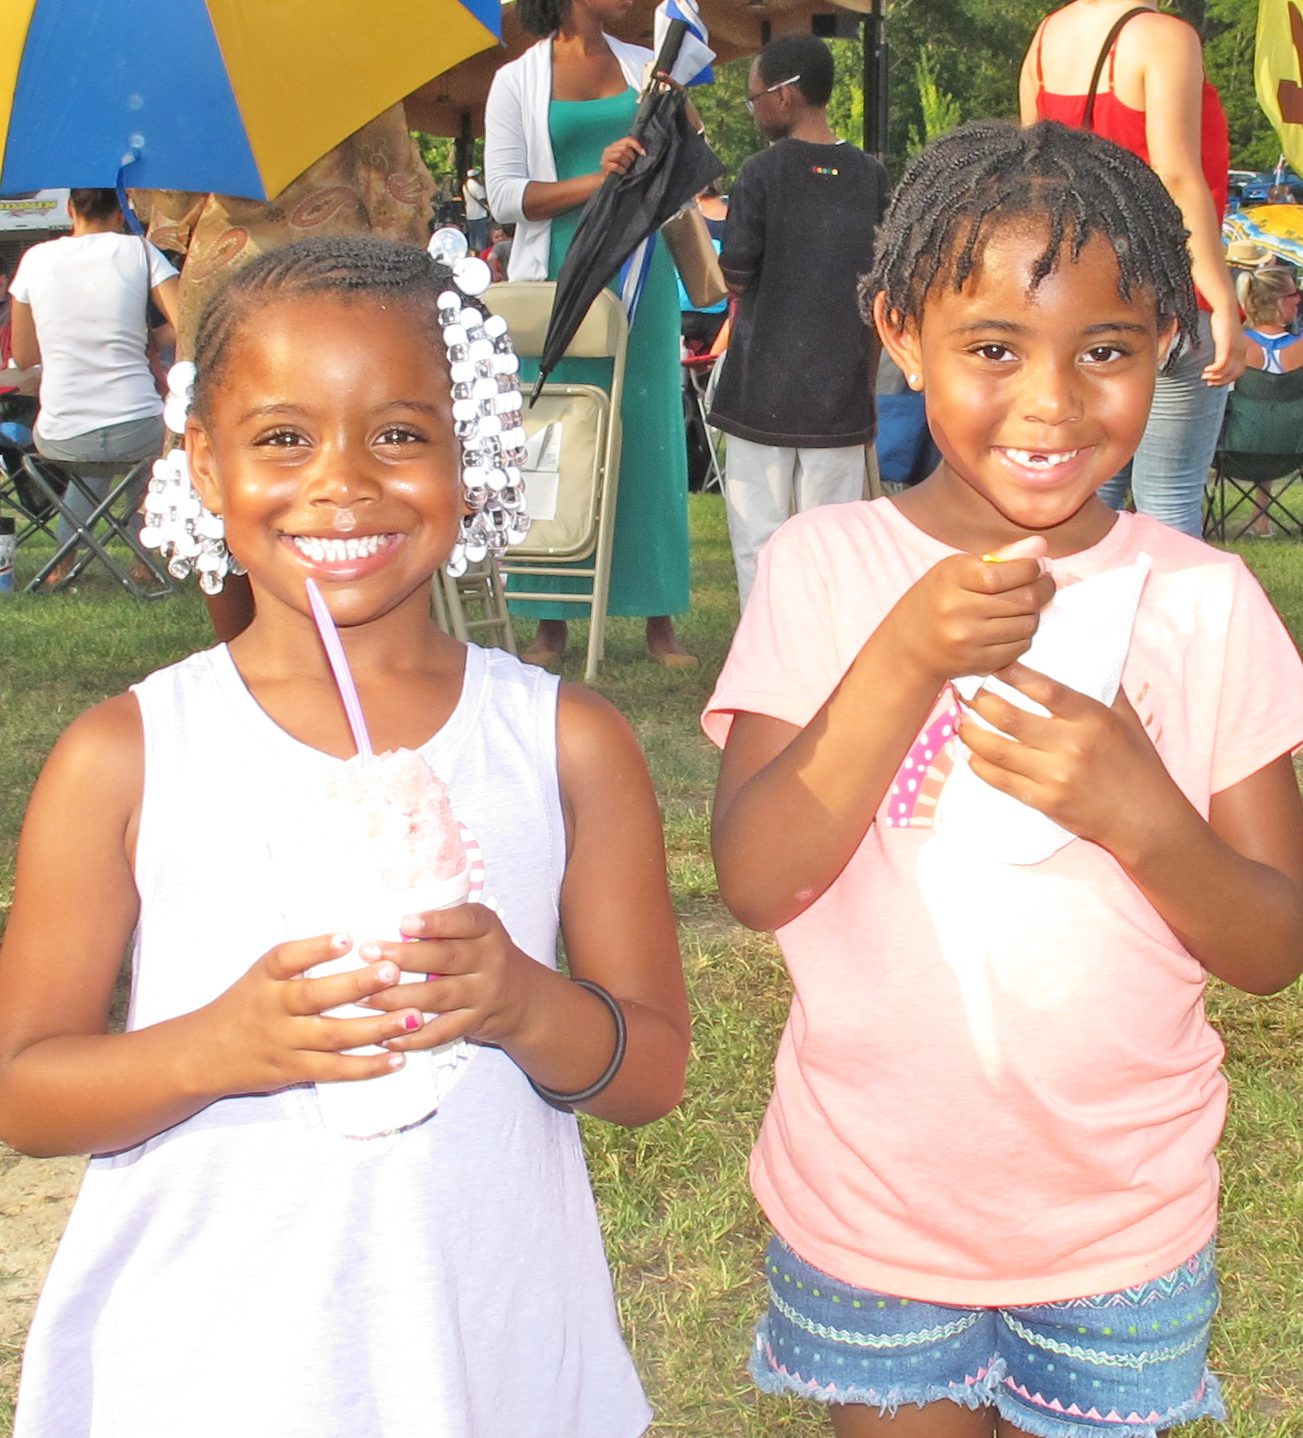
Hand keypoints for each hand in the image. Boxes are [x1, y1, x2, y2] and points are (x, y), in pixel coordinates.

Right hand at [201, 933, 425, 1095]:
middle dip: (357, 985)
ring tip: (413, 1016)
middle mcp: (272, 1008)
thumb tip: (356, 939)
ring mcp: (283, 1042)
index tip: (347, 938)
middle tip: (393, 971)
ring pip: (333, 1036)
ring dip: (377, 1027)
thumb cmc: (247, 1005)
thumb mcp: (262, 975)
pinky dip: (369, 1066)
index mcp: (265, 977)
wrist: (203, 1055)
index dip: (316, 948)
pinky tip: (399, 1057)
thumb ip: (300, 961)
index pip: (286, 958)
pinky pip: (335, 1070)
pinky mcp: (293, 1070)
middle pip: (315, 996)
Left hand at [361, 903, 545, 1052]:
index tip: (404, 921)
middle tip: (368, 953)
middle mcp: (489, 960)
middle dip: (404, 956)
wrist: (522, 998)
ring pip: (438, 996)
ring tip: (363, 997)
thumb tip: (386, 916)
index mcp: (487, 930)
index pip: (465, 921)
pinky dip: (413, 1036)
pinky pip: (442, 1031)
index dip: (435, 922)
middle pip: (445, 957)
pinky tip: (386, 1036)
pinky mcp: (474, 1022)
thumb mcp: (478, 931)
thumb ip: (445, 924)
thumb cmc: (484, 955)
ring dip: (398, 997)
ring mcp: (483, 994)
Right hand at [599, 136, 644, 175]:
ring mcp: (606, 157)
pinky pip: (615, 166)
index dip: (637, 145)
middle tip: (632, 164)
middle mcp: (609, 148)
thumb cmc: (619, 169)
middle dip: (631, 157)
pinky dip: (622, 169)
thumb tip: (643, 152)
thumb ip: (631, 152)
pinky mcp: (605, 165)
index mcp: (616, 145)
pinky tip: (623, 172)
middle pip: (624, 148)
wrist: (607, 179)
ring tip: (627, 168)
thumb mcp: (626, 158)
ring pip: (619, 155)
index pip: (628, 140)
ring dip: (626, 163)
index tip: (643, 153)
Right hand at [890, 537, 1055, 686]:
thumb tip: (1041, 545)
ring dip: (1034, 614)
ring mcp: (967, 640)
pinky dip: (1023, 635)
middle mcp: (957, 610)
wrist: (909, 646)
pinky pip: (1019, 647)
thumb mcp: (958, 569)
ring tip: (1024, 606)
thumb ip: (1000, 557)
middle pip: (1023, 600)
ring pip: (1027, 625)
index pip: (1003, 574)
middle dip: (1043, 589)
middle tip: (1044, 584)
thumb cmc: (938, 598)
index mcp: (951, 578)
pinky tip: (1012, 627)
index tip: (1037, 566)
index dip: (1031, 569)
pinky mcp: (977, 662)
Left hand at [957, 662, 1175, 854]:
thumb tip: (1085, 654)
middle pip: (1009, 718)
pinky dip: (980, 766)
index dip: (1013, 674)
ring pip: (998, 750)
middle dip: (979, 702)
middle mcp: (1071, 745)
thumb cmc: (1137, 764)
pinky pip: (1002, 781)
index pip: (1044, 689)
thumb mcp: (1126, 719)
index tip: (992, 664)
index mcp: (1092, 719)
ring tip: (961, 722)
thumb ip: (1104, 688)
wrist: (1146, 818)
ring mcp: (1056, 776)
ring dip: (972, 734)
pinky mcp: (1046, 802)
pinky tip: (970, 755)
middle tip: (964, 692)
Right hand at [1203, 302, 1245, 385]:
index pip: (1238, 372)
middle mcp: (1241, 351)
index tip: (1215, 381)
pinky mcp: (1227, 347)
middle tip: (1208, 383)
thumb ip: (1226, 347)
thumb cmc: (1225, 321)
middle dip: (1220, 381)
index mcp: (1242, 350)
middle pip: (1233, 374)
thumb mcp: (1227, 337)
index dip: (1227, 379)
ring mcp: (1235, 350)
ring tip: (1204, 376)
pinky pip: (1221, 365)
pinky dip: (1213, 370)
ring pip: (1227, 371)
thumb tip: (1220, 355)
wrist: (1226, 310)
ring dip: (1215, 377)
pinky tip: (1206, 370)